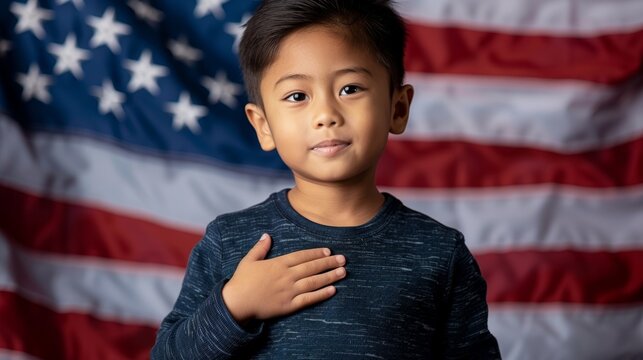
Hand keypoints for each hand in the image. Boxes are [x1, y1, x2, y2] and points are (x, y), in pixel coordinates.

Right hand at [221, 233, 345, 323]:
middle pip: (311, 267)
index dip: (316, 253)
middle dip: (329, 263)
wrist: (236, 304)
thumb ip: (260, 248)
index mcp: (278, 264)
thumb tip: (267, 235)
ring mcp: (289, 291)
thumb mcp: (248, 260)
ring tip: (343, 272)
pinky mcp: (289, 305)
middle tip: (343, 259)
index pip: (302, 256)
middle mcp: (286, 276)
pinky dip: (322, 294)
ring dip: (330, 277)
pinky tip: (333, 290)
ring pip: (314, 282)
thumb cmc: (241, 282)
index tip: (329, 251)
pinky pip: (309, 299)